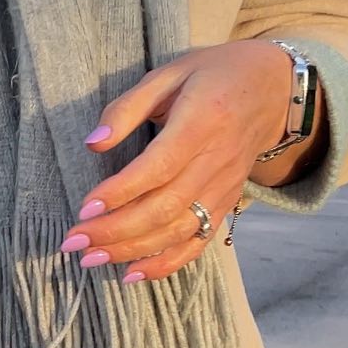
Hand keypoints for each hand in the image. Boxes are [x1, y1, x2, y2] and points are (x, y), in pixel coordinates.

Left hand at [59, 41, 297, 284]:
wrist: (274, 89)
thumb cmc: (213, 75)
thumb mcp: (169, 73)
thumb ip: (128, 107)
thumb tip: (93, 142)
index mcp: (202, 122)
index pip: (159, 167)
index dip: (121, 192)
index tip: (85, 208)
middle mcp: (216, 161)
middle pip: (165, 207)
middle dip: (116, 231)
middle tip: (74, 242)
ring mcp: (225, 187)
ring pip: (178, 230)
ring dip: (133, 251)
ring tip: (91, 259)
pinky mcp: (227, 203)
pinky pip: (198, 241)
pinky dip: (167, 263)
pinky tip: (133, 274)